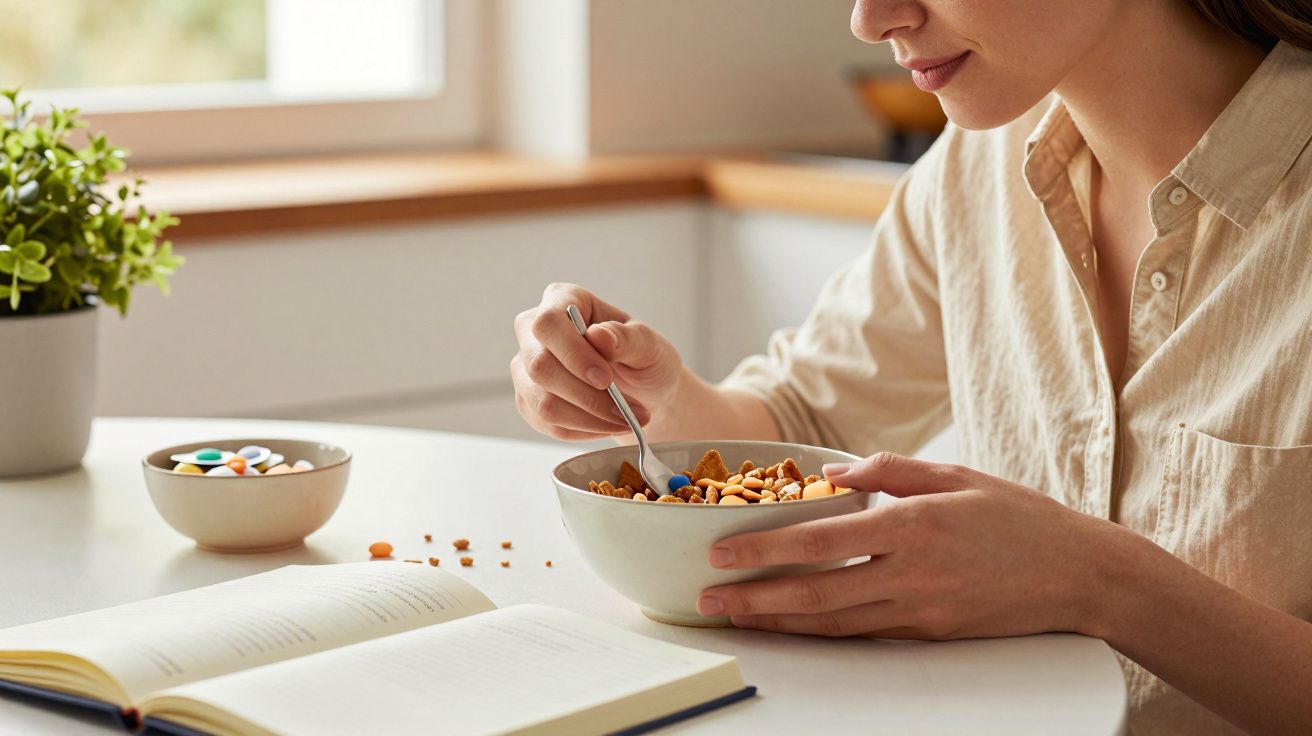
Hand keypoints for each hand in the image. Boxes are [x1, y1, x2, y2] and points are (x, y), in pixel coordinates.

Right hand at [512, 283, 685, 440]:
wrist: (643, 391)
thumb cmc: (645, 358)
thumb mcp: (649, 345)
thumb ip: (628, 338)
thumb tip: (599, 336)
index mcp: (563, 300)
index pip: (548, 323)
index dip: (573, 353)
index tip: (606, 379)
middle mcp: (534, 332)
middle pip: (539, 366)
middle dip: (586, 396)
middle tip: (626, 411)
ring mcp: (526, 368)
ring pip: (542, 403)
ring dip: (589, 419)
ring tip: (626, 421)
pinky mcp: (529, 401)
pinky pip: (548, 424)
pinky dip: (584, 430)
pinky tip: (607, 424)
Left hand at [697, 453, 1116, 638]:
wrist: (1081, 574)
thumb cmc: (1019, 518)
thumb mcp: (956, 474)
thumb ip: (888, 472)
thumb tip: (830, 475)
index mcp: (913, 524)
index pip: (821, 541)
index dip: (765, 550)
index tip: (722, 552)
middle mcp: (912, 573)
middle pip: (816, 593)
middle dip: (755, 598)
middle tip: (709, 598)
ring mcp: (922, 610)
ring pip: (834, 623)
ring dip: (779, 623)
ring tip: (736, 617)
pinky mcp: (932, 633)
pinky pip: (865, 634)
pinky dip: (822, 633)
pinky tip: (793, 628)